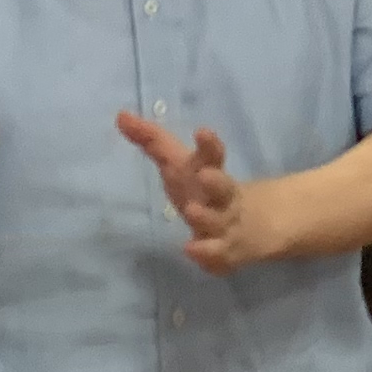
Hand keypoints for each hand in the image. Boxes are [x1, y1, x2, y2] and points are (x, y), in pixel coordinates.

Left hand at [121, 115, 285, 274]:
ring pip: (219, 222)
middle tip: (204, 175)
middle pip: (224, 188)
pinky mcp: (226, 253)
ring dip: (206, 217)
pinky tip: (191, 249)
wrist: (252, 225)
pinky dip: (207, 255)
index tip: (202, 132)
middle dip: (216, 182)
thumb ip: (151, 140)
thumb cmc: (202, 188)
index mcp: (211, 172)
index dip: (209, 145)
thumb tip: (120, 115)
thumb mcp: (178, 163)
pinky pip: (218, 256)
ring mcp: (226, 226)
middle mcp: (222, 198)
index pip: (214, 156)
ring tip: (193, 211)